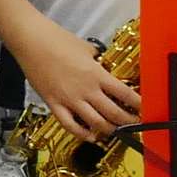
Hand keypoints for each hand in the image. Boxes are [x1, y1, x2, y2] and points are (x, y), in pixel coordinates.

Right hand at [11, 21, 140, 145]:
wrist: (32, 41)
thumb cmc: (58, 40)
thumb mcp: (87, 48)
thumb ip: (97, 61)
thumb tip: (103, 67)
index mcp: (97, 74)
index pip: (125, 94)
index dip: (138, 104)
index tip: (144, 109)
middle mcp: (87, 90)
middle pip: (114, 113)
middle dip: (127, 121)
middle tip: (134, 123)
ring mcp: (70, 100)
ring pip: (95, 123)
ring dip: (108, 129)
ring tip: (116, 130)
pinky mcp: (54, 104)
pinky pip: (70, 125)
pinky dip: (82, 134)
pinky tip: (91, 136)